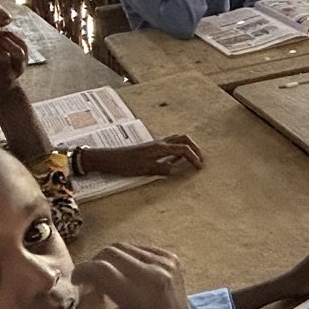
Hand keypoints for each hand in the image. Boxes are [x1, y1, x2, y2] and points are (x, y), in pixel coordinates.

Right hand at [72, 244, 221, 308]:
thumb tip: (84, 288)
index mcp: (139, 297)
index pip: (101, 269)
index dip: (82, 271)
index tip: (76, 280)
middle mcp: (154, 275)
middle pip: (109, 252)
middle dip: (94, 264)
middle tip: (92, 280)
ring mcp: (165, 263)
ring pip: (123, 247)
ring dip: (109, 260)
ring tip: (109, 278)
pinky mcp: (171, 257)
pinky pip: (138, 248)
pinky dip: (126, 258)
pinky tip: (128, 275)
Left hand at [80, 133, 205, 178]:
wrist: (108, 159)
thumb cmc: (124, 164)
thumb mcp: (144, 170)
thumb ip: (163, 169)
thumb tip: (177, 170)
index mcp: (160, 148)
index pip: (183, 149)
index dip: (194, 158)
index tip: (199, 168)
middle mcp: (159, 143)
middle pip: (184, 139)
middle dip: (195, 148)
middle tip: (200, 160)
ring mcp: (155, 144)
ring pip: (177, 140)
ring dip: (187, 147)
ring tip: (191, 159)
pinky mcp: (151, 148)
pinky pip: (170, 145)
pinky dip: (178, 150)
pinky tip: (175, 160)